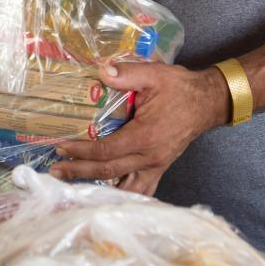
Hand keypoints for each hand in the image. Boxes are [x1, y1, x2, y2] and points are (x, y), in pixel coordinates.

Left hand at [49, 62, 229, 189]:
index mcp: (145, 136)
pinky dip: (124, 194)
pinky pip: (142, 189)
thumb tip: (101, 71)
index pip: (105, 150)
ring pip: (124, 187)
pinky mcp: (160, 168)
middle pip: (108, 171)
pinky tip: (107, 194)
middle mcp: (149, 157)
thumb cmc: (181, 89)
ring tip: (74, 185)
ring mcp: (156, 166)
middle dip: (79, 171)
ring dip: (98, 187)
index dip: (81, 151)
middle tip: (56, 170)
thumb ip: (127, 74)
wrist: (208, 102)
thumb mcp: (154, 75)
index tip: (61, 147)